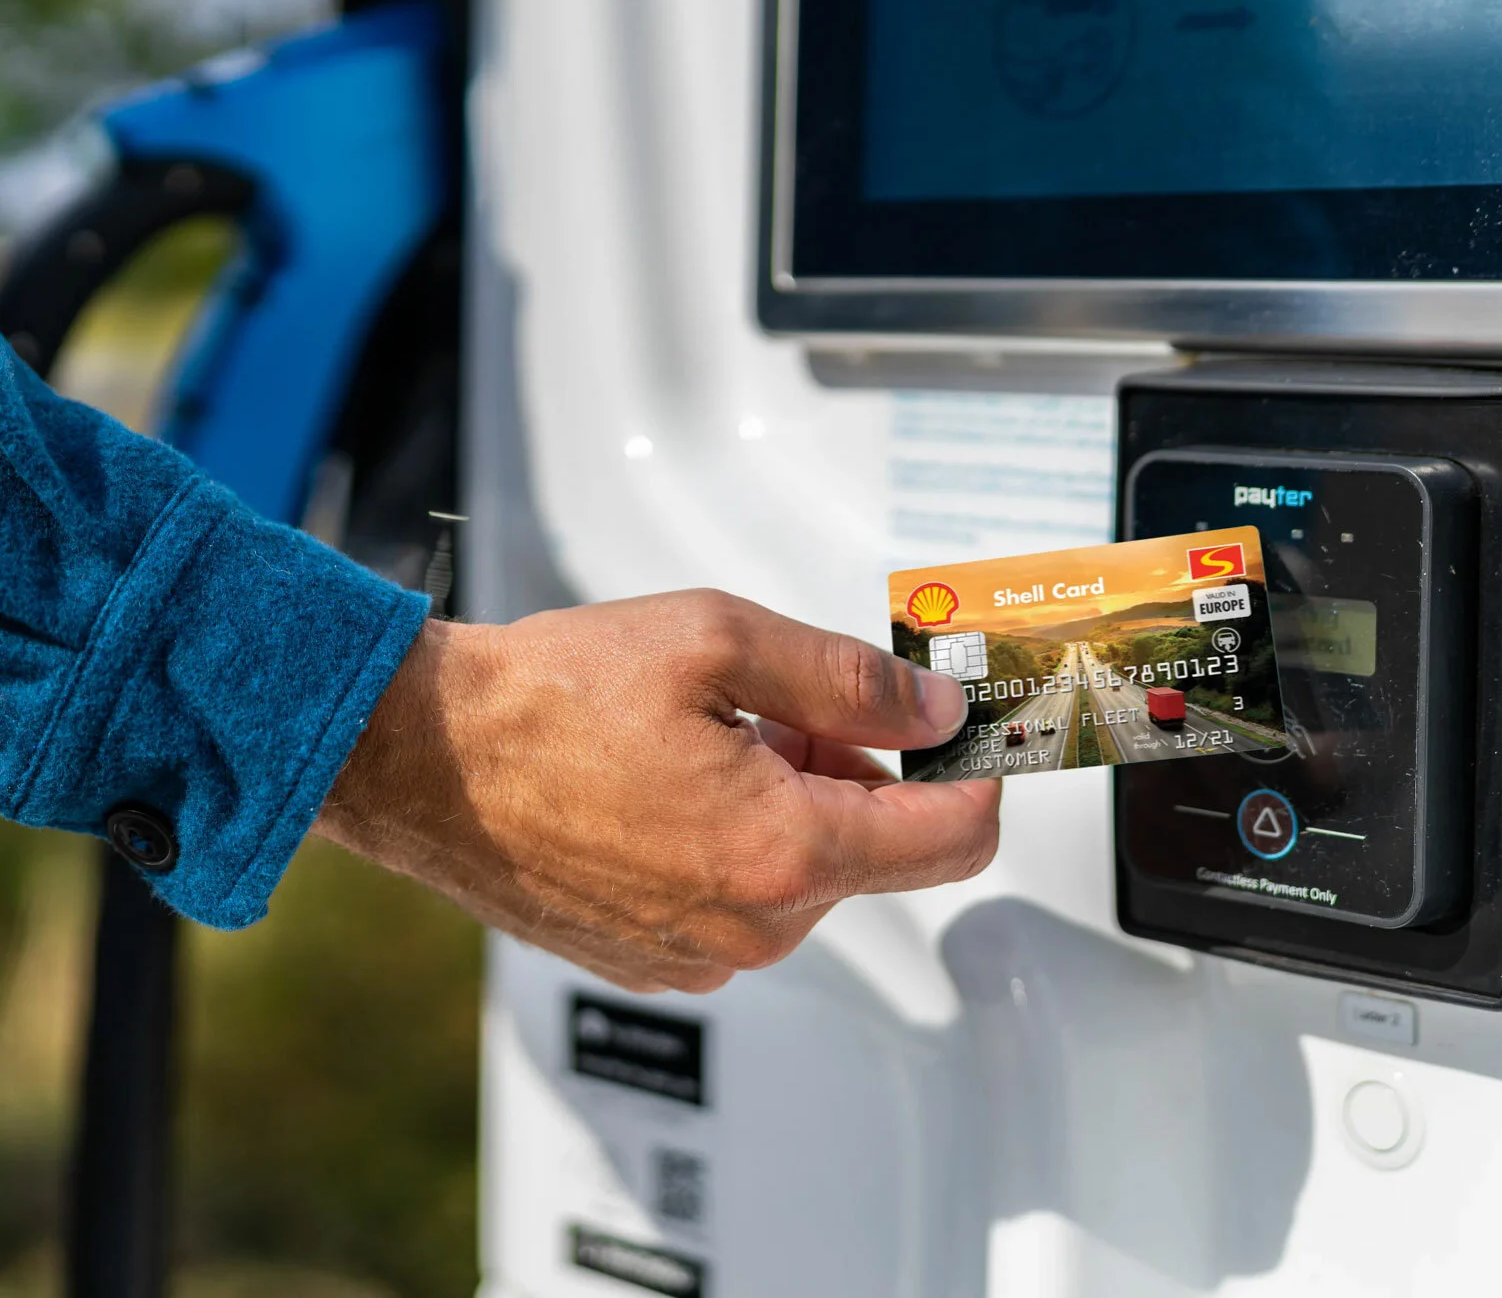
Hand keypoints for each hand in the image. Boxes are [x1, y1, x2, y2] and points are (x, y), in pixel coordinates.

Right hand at [313, 590, 999, 991]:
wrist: (421, 760)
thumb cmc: (544, 701)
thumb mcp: (718, 643)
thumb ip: (848, 682)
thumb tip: (929, 711)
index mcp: (779, 851)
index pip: (949, 841)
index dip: (976, 780)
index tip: (971, 740)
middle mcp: (749, 927)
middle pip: (873, 852)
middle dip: (853, 774)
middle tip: (778, 706)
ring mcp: (699, 956)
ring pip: (805, 876)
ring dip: (789, 805)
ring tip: (703, 741)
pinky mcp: (655, 961)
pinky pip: (742, 904)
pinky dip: (738, 844)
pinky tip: (670, 789)